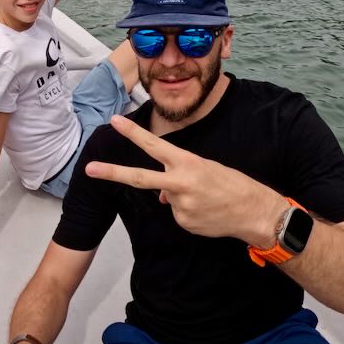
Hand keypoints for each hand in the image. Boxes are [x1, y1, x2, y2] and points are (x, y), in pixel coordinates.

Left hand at [85, 115, 285, 246]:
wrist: (254, 212)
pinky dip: (189, 212)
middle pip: (139, 177)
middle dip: (112, 172)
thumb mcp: (206, 169)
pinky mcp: (184, 222)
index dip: (133, 132)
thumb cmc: (232, 184)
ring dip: (181, 198)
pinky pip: (178, 214)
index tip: (114, 120)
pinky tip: (206, 212)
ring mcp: (180, 205)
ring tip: (206, 200)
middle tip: (89, 169)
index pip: (153, 145)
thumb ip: (178, 176)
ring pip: (167, 199)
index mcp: (187, 162)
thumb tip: (160, 195)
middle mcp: (180, 183)